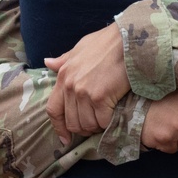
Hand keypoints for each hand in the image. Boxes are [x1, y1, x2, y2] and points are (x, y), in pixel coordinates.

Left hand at [46, 23, 130, 143]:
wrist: (129, 39)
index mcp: (63, 75)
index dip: (59, 127)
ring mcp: (84, 92)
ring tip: (107, 118)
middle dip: (84, 128)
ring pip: (87, 124)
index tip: (65, 138)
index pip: (53, 110)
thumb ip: (65, 59)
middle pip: (71, 122)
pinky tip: (116, 113)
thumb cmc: (109, 42)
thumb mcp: (82, 47)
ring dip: (97, 126)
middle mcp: (70, 86)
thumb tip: (48, 62)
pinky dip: (109, 122)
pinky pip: (102, 121)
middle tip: (96, 124)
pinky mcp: (100, 97)